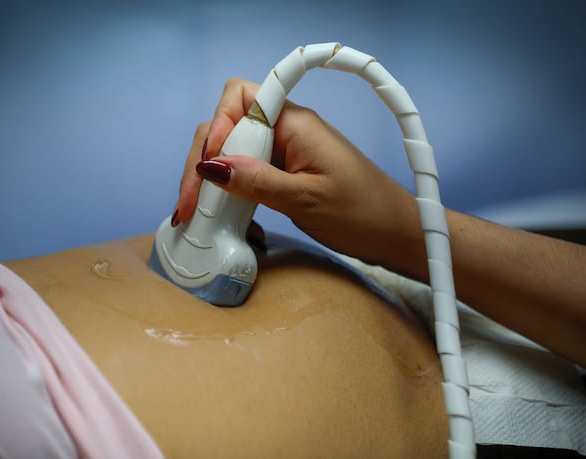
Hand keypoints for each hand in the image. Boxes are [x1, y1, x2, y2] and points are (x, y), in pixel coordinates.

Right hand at [174, 78, 424, 273]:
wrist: (396, 233)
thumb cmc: (363, 213)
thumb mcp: (306, 199)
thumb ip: (257, 182)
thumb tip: (211, 167)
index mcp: (294, 123)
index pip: (238, 98)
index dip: (215, 128)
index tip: (208, 168)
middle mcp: (286, 130)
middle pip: (227, 128)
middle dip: (203, 162)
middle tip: (190, 205)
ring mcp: (285, 152)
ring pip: (233, 153)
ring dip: (212, 180)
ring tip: (197, 214)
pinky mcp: (286, 173)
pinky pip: (247, 173)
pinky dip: (231, 193)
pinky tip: (225, 217)